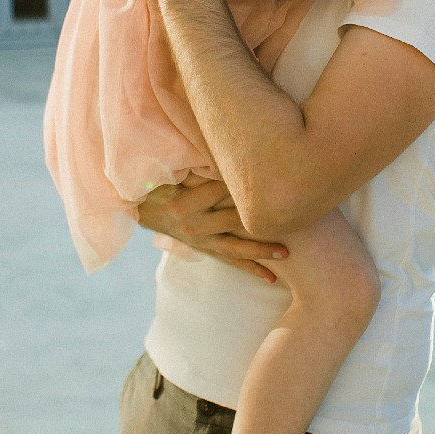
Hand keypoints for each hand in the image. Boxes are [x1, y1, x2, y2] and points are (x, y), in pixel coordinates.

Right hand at [136, 180, 287, 283]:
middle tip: (289, 218)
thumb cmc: (164, 183)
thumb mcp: (176, 173)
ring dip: (261, 251)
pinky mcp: (206, 250)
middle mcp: (194, 225)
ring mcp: (201, 241)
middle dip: (260, 220)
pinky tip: (272, 279)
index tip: (267, 177)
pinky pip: (231, 262)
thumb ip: (200, 166)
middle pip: (233, 221)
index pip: (220, 191)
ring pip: (235, 249)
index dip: (242, 183)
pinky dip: (252, 269)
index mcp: (185, 203)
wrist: (145, 210)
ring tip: (286, 253)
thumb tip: (230, 155)